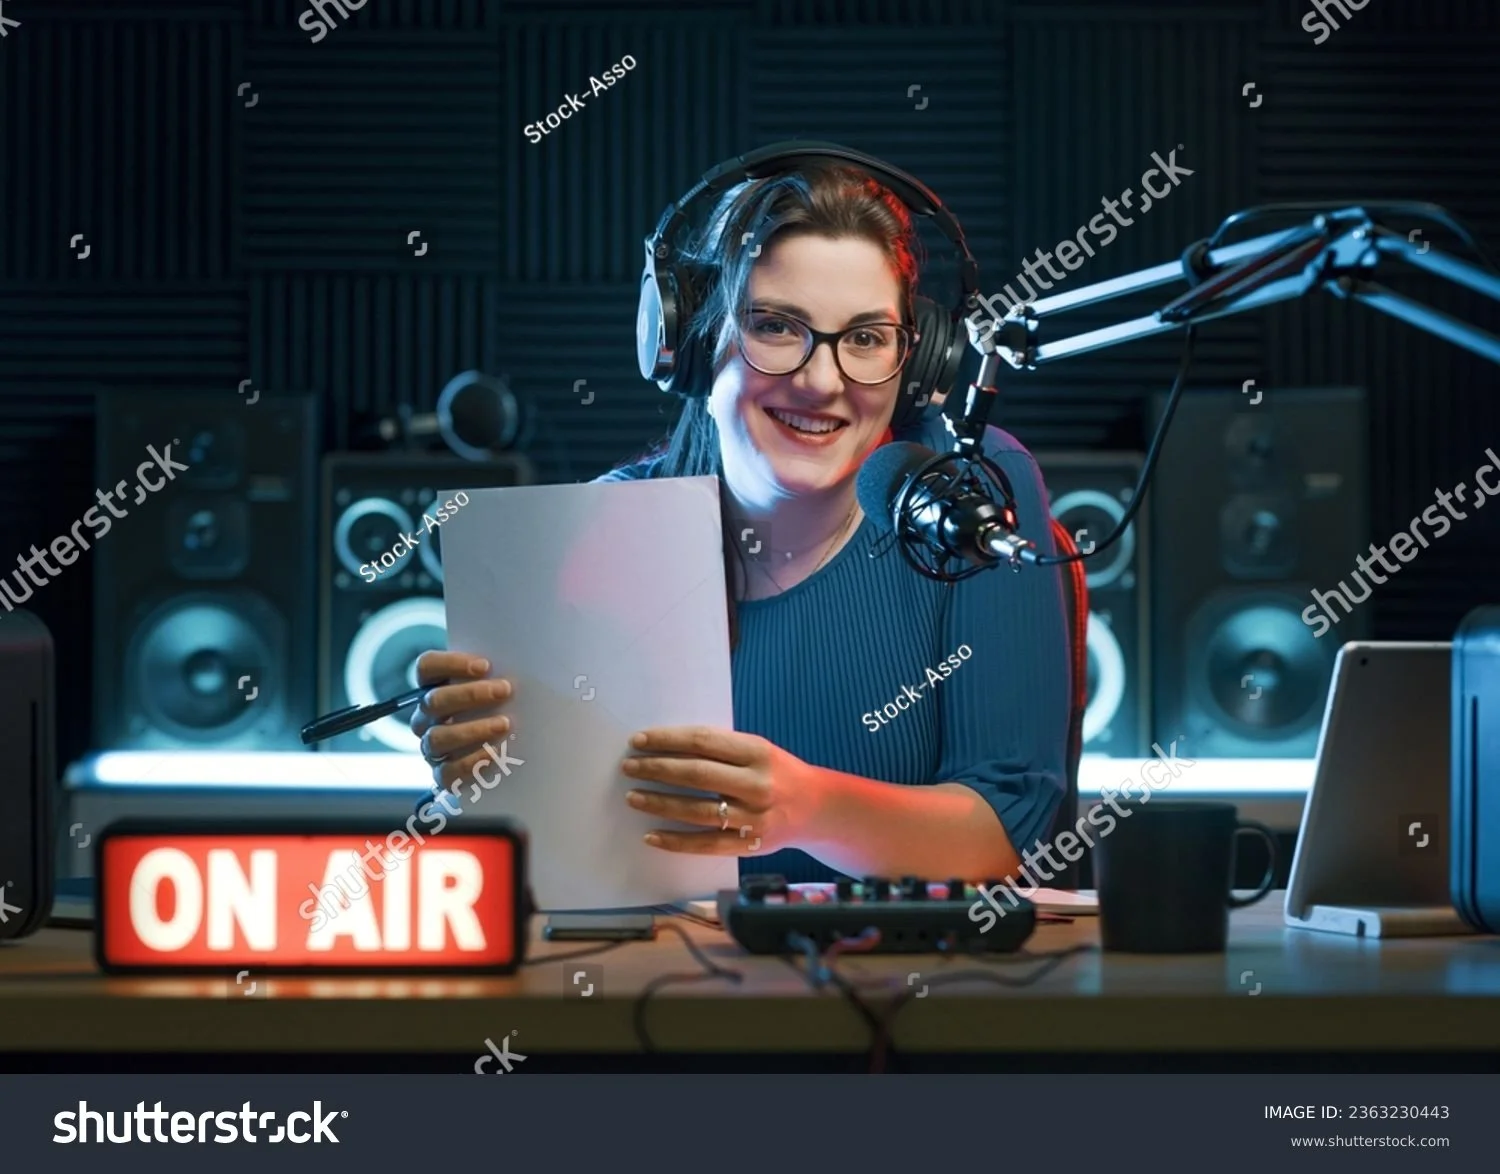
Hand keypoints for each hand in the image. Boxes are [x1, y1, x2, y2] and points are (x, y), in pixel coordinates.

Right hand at [409, 650, 513, 792]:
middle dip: (470, 694)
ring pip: (437, 737)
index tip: (485, 665)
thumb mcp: (498, 690)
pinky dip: (472, 761)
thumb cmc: (502, 712)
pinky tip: (495, 753)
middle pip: (434, 701)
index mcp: (435, 688)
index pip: (427, 667)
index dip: (450, 663)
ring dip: (472, 729)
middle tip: (504, 690)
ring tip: (504, 724)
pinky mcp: (443, 775)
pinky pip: (448, 771)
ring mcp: (432, 747)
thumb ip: (499, 676)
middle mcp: (427, 717)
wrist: (506, 761)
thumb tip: (528, 663)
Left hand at [621, 726, 824, 855]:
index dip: (667, 740)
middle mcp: (757, 784)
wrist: (816, 808)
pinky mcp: (749, 844)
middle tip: (629, 767)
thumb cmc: (777, 773)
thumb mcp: (759, 750)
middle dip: (657, 769)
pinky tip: (651, 835)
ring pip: (697, 810)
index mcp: (757, 752)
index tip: (639, 740)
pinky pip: (706, 844)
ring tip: (633, 797)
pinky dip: (675, 841)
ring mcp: (753, 817)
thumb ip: (722, 748)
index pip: (703, 741)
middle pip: (697, 774)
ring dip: (660, 803)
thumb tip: (667, 747)